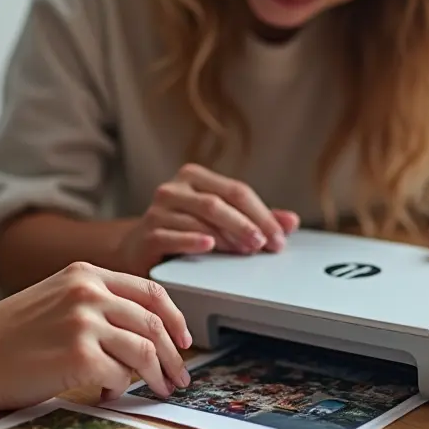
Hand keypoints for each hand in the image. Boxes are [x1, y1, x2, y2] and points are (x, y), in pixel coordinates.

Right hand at [0, 262, 192, 409]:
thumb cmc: (7, 337)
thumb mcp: (55, 299)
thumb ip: (97, 304)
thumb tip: (144, 334)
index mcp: (85, 274)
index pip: (150, 290)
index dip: (174, 318)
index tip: (183, 340)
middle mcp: (88, 292)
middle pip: (154, 322)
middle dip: (174, 354)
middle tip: (179, 377)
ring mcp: (84, 323)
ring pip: (145, 350)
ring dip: (158, 375)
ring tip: (159, 390)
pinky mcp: (79, 356)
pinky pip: (121, 375)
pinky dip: (122, 388)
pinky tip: (109, 394)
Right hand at [119, 163, 299, 275]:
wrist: (137, 248)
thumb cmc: (181, 231)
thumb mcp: (219, 221)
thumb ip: (254, 219)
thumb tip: (291, 222)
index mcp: (194, 178)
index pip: (237, 191)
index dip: (262, 214)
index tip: (279, 237)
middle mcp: (174, 189)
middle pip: (219, 203)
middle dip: (247, 224)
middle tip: (265, 244)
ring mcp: (158, 210)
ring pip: (200, 220)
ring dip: (228, 237)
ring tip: (246, 250)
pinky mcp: (147, 234)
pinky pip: (174, 236)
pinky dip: (193, 241)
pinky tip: (209, 246)